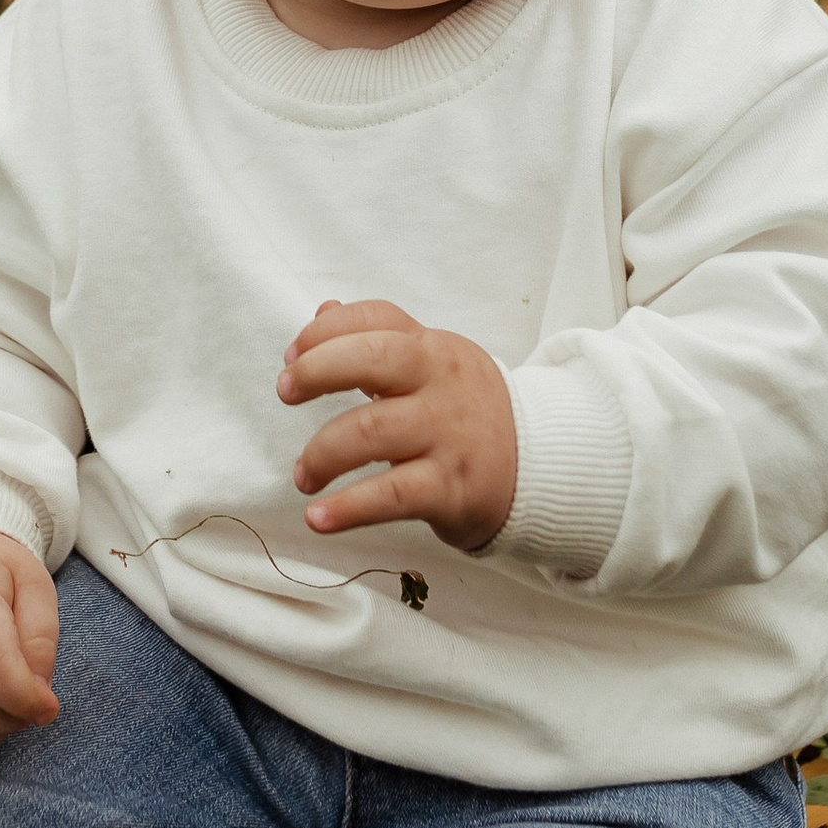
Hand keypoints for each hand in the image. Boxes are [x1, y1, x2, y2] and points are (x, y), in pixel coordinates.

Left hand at [276, 298, 516, 551]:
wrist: (542, 469)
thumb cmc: (468, 413)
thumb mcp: (434, 365)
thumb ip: (380, 338)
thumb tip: (323, 310)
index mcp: (434, 349)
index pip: (377, 318)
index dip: (325, 331)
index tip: (292, 357)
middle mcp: (442, 385)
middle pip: (373, 360)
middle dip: (317, 372)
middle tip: (285, 392)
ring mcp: (448, 435)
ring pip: (371, 431)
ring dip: (321, 454)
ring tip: (303, 475)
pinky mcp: (452, 488)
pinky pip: (391, 495)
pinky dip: (348, 508)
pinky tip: (318, 518)